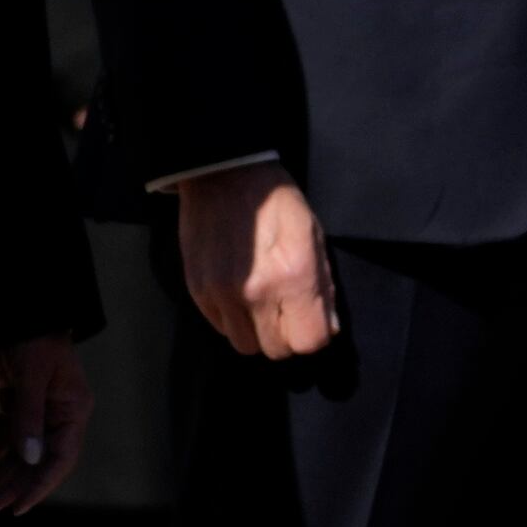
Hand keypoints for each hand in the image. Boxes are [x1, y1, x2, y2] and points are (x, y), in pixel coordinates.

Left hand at [0, 335, 88, 514]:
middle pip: (35, 462)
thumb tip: (30, 460)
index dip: (41, 485)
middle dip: (9, 487)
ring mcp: (38, 413)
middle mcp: (59, 416)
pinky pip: (3, 440)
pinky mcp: (18, 407)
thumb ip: (28, 418)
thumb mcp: (31, 376)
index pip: (61, 458)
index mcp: (73, 409)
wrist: (21, 309)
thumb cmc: (33, 336)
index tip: (18, 508)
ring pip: (17, 455)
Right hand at [174, 163, 339, 358]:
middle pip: (276, 350)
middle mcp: (256, 292)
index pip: (308, 341)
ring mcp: (222, 295)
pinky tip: (239, 294)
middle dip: (286, 335)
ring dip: (257, 333)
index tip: (312, 321)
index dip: (314, 335)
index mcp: (294, 276)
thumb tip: (328, 327)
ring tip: (261, 306)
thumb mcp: (313, 236)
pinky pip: (220, 328)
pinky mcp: (198, 292)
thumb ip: (323, 286)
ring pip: (245, 345)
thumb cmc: (277, 203)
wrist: (223, 176)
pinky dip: (233, 320)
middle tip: (286, 311)